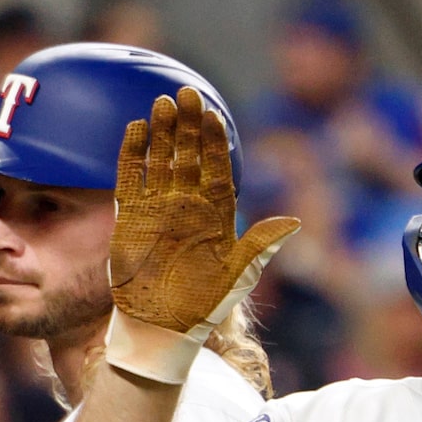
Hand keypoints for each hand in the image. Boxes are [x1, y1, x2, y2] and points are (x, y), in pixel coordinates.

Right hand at [102, 89, 299, 384]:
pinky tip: (134, 131)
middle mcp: (186, 207)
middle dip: (188, 126)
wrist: (160, 328)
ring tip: (162, 104)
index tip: (214, 115)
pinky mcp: (129, 220)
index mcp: (215, 216)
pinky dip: (131, 156)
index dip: (215, 142)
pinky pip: (130, 180)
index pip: (217, 168)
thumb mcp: (236, 279)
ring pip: (160, 161)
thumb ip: (259, 248)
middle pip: (188, 156)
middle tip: (185, 94)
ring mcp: (157, 210)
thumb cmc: (201, 307)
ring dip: (162, 133)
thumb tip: (293, 223)